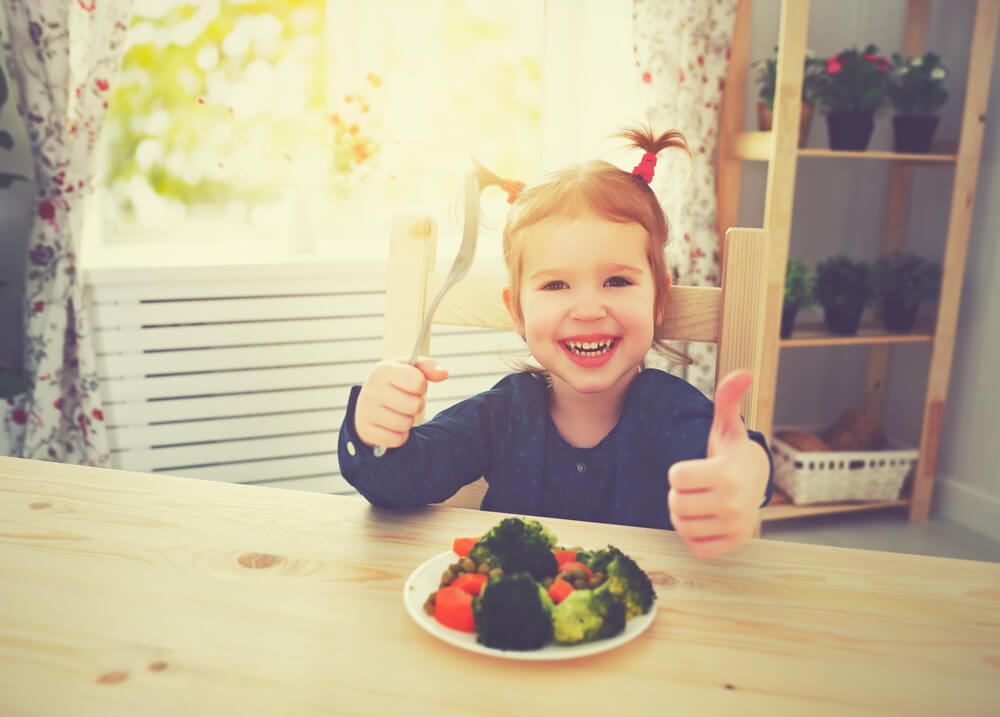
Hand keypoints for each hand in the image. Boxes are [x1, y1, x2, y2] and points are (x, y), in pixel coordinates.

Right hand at [354, 358, 448, 448]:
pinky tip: (393, 427)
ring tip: (400, 414)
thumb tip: (444, 373)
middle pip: (414, 405)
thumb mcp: (408, 370)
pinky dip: (400, 436)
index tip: (414, 386)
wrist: (366, 405)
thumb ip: (428, 368)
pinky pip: (396, 440)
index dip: (421, 387)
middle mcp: (372, 390)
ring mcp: (366, 411)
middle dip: (416, 406)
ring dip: (408, 422)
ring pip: (405, 424)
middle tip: (407, 403)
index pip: (418, 382)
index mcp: (383, 370)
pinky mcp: (366, 431)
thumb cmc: (394, 385)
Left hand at [667, 370, 769, 558]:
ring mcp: (735, 526)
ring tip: (698, 502)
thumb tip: (743, 373)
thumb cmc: (731, 452)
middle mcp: (734, 503)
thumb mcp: (727, 426)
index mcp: (727, 473)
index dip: (679, 472)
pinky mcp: (732, 544)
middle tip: (693, 487)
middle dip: (678, 495)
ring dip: (682, 515)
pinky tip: (705, 520)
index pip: (676, 477)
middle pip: (676, 504)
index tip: (693, 469)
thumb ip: (728, 399)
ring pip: (682, 527)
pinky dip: (694, 535)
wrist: (755, 483)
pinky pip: (696, 546)